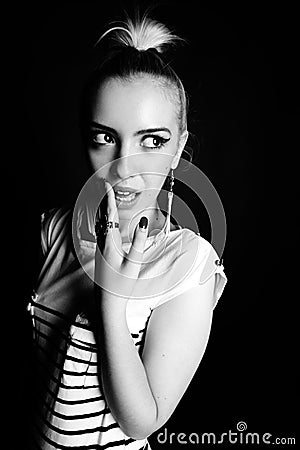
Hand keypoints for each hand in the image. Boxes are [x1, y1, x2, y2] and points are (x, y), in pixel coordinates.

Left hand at [95, 180, 148, 299]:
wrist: (106, 302)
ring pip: (100, 225)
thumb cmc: (122, 285)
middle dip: (104, 200)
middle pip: (102, 217)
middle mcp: (102, 244)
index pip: (110, 216)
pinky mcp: (100, 255)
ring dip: (103, 210)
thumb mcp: (134, 264)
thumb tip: (142, 221)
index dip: (109, 199)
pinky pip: (101, 232)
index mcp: (110, 244)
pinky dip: (104, 221)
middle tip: (104, 185)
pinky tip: (106, 221)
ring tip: (105, 198)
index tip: (107, 185)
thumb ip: (139, 242)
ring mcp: (99, 249)